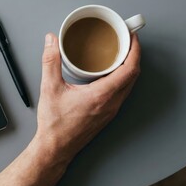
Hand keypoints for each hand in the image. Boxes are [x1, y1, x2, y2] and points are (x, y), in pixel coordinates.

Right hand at [35, 33, 140, 160]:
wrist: (56, 147)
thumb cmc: (55, 124)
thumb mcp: (50, 88)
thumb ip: (50, 61)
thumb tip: (51, 42)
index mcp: (101, 95)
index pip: (129, 70)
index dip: (135, 50)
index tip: (132, 37)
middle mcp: (111, 104)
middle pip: (133, 76)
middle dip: (133, 56)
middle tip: (126, 41)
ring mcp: (110, 111)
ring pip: (128, 85)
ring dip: (128, 68)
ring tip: (119, 55)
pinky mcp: (106, 115)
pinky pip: (121, 93)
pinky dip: (121, 79)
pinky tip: (109, 75)